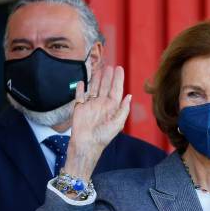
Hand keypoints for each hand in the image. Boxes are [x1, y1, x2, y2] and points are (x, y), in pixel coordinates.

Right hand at [64, 65, 131, 179]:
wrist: (86, 144)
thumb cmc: (103, 136)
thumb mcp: (117, 123)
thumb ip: (123, 109)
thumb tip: (129, 96)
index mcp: (112, 108)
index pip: (116, 90)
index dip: (118, 79)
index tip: (119, 68)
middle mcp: (102, 105)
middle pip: (105, 87)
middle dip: (108, 77)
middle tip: (110, 66)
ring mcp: (90, 106)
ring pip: (94, 89)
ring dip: (96, 79)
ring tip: (99, 69)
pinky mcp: (79, 108)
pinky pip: (80, 96)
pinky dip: (80, 89)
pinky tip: (82, 82)